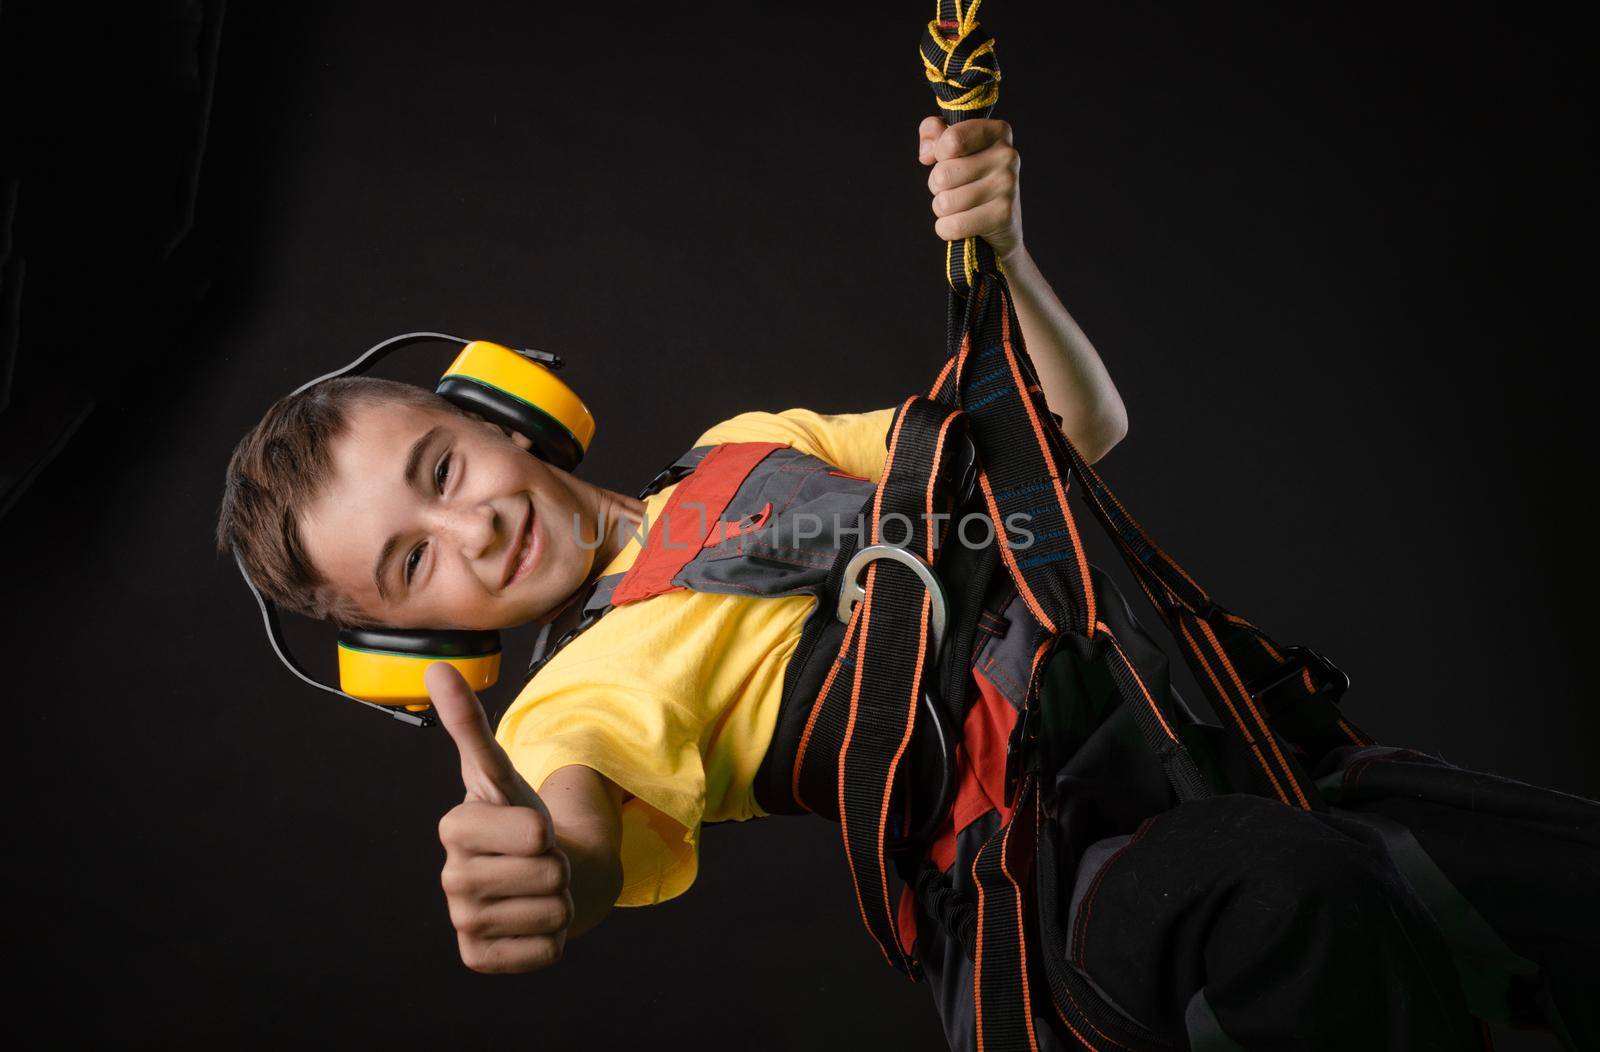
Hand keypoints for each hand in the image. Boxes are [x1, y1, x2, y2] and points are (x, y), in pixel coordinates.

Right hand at [430, 663, 572, 973]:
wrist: (543, 876)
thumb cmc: (521, 819)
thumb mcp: (502, 771)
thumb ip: (471, 723)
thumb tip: (437, 668)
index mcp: (453, 829)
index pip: (533, 832)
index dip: (548, 830)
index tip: (532, 828)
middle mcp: (450, 880)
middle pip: (547, 874)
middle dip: (559, 866)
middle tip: (540, 861)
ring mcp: (464, 923)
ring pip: (551, 912)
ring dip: (560, 902)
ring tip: (539, 889)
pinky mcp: (481, 959)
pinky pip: (544, 953)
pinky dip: (553, 940)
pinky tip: (532, 923)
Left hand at [917, 116, 1023, 262]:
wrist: (1001, 222)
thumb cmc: (971, 178)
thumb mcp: (953, 147)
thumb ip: (933, 132)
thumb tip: (927, 153)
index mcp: (997, 132)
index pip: (951, 139)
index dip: (939, 154)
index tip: (949, 158)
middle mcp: (1007, 155)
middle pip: (942, 174)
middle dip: (937, 186)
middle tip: (955, 187)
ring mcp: (1007, 185)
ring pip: (945, 202)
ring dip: (942, 209)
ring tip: (960, 206)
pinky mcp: (1003, 215)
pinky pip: (954, 225)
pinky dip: (946, 228)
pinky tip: (960, 223)